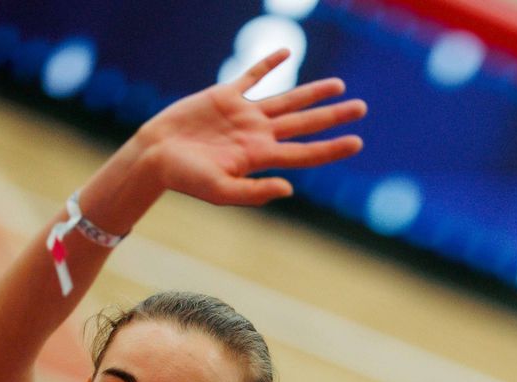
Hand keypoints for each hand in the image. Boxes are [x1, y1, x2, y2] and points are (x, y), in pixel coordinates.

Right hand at [138, 48, 365, 206]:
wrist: (154, 155)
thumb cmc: (185, 179)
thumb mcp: (220, 192)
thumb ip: (255, 192)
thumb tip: (289, 188)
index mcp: (260, 157)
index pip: (305, 152)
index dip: (332, 148)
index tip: (358, 142)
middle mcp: (258, 135)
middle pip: (304, 122)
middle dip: (333, 115)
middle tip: (362, 108)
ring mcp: (243, 114)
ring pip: (286, 99)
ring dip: (313, 92)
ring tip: (339, 86)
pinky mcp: (224, 96)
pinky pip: (251, 76)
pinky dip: (268, 64)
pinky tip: (286, 53)